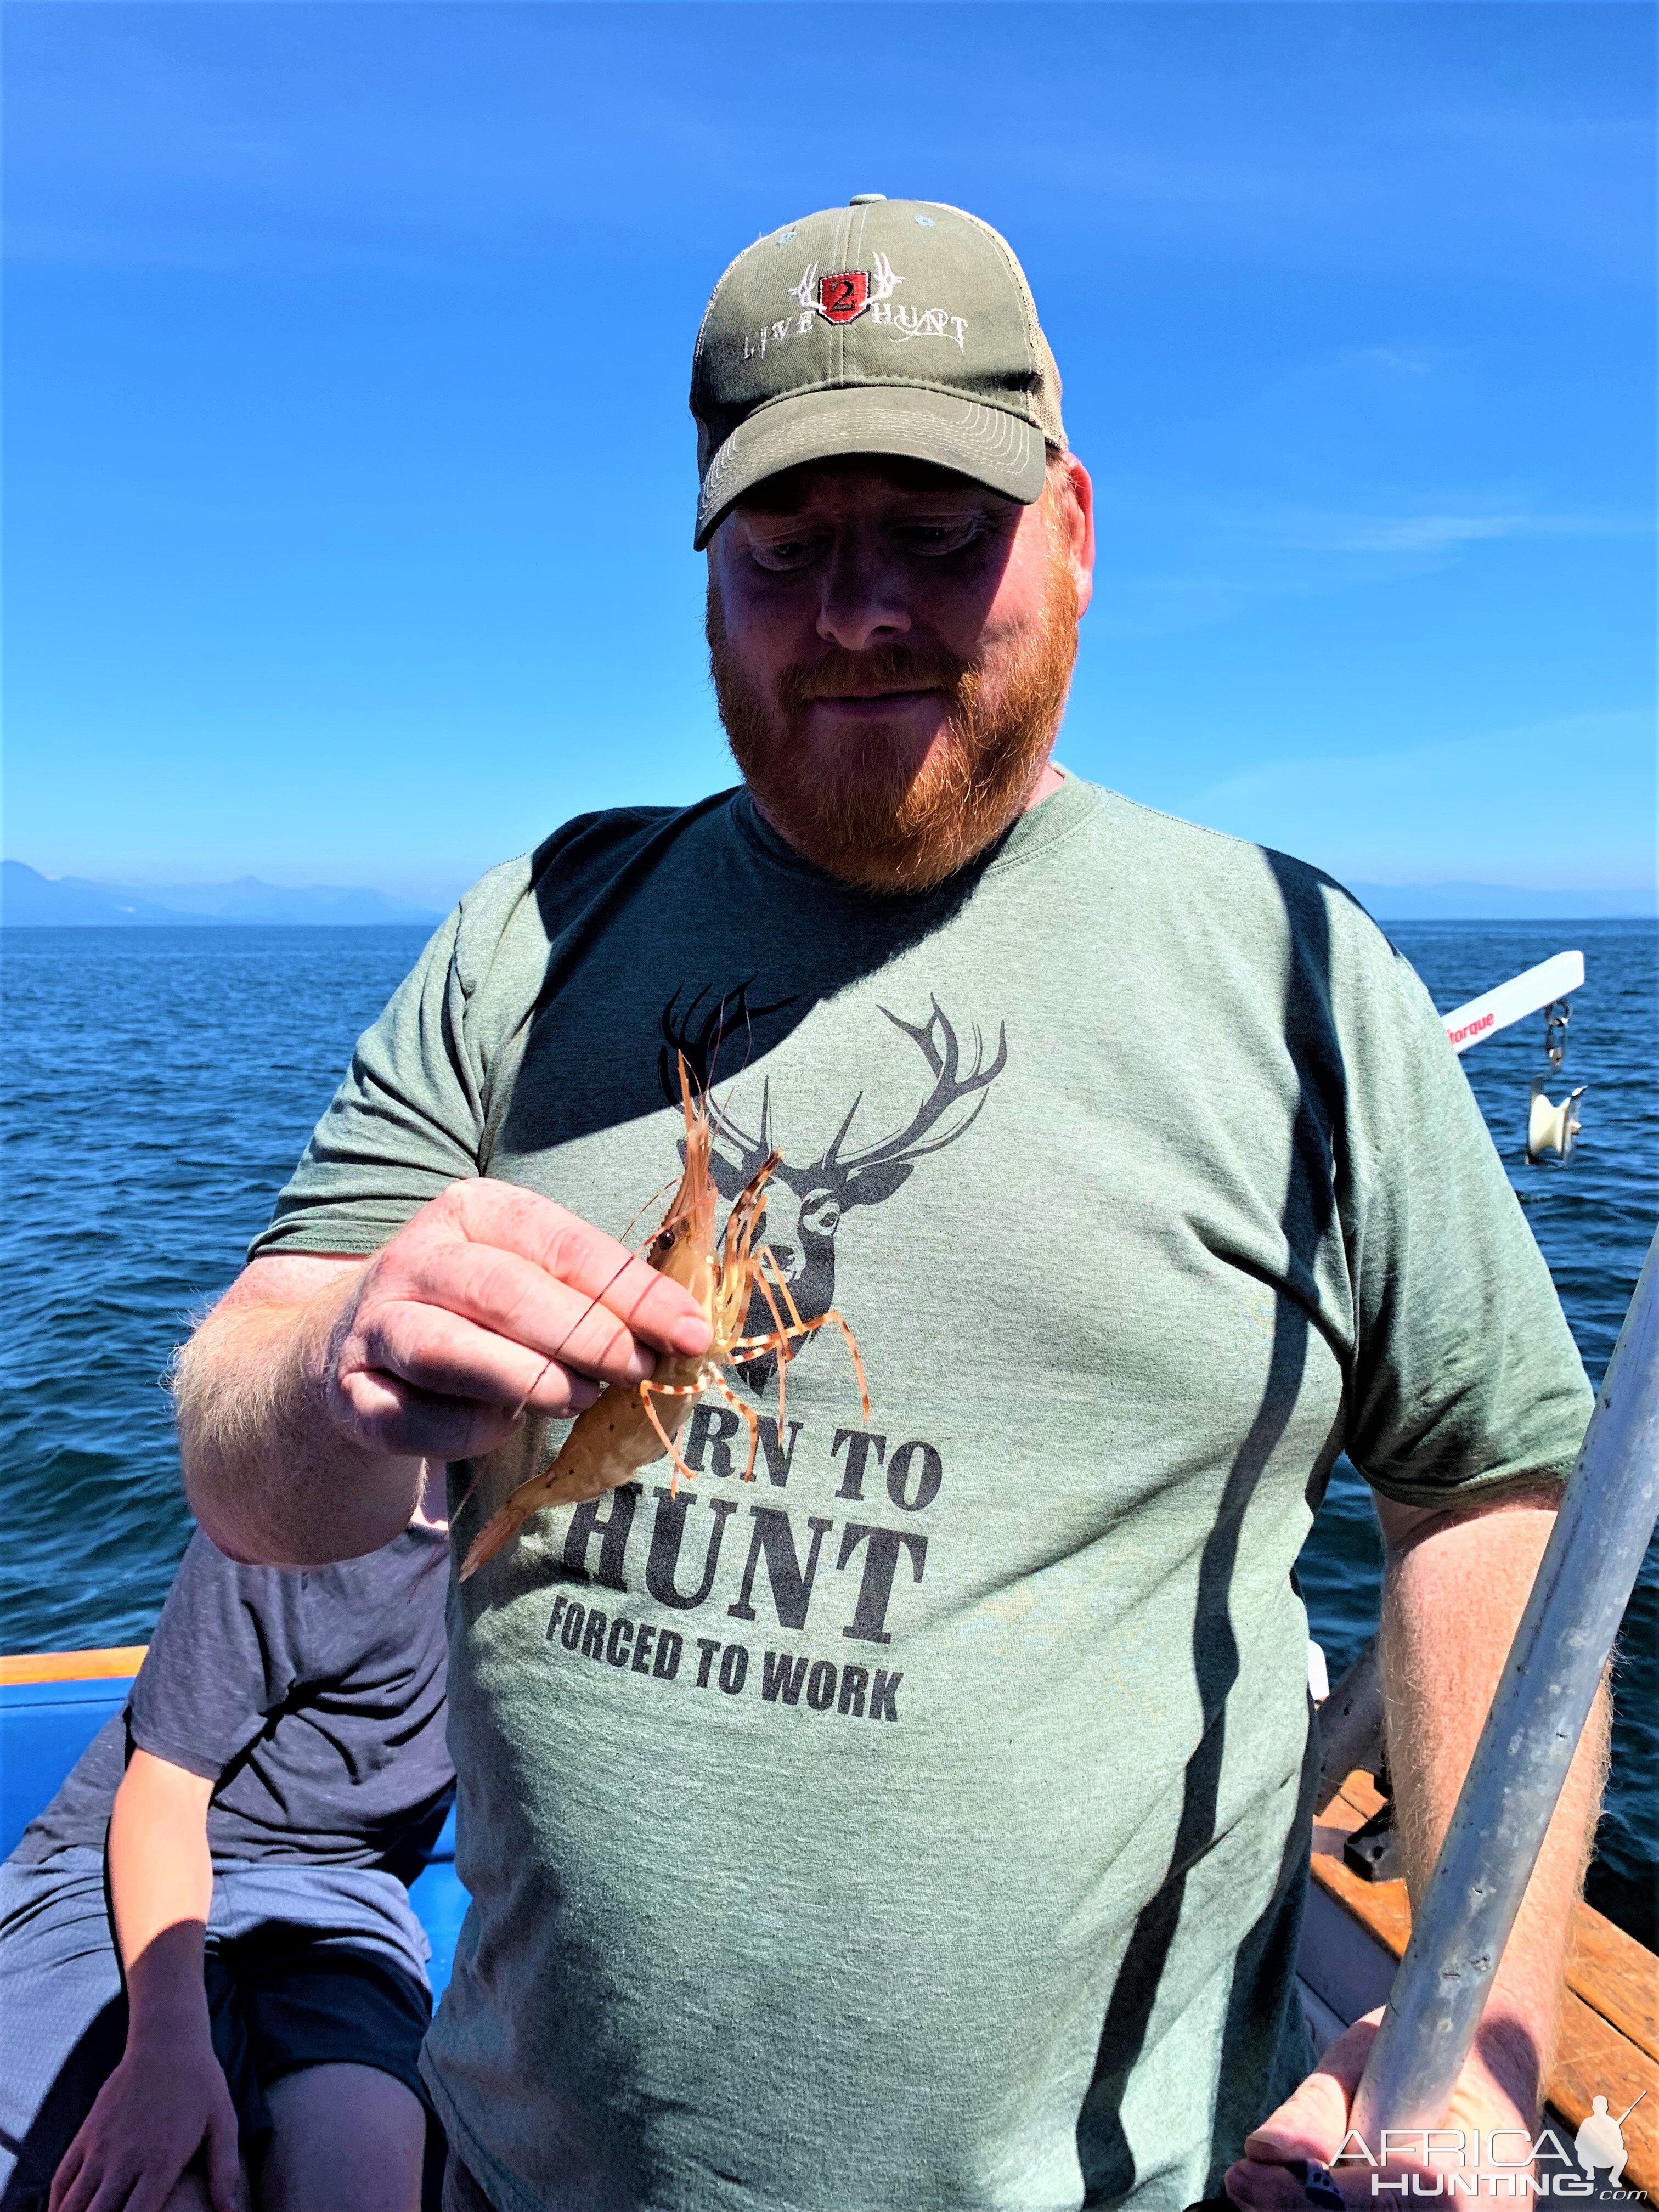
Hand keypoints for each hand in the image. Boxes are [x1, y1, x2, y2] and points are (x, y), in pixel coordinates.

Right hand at [50, 2031, 242, 2211]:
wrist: (166, 2039)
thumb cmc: (201, 2083)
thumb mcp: (223, 2122)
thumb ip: (225, 2170)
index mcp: (161, 2161)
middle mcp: (126, 2159)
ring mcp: (101, 2146)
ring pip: (73, 2205)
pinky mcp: (86, 2134)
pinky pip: (61, 2180)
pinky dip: (57, 2205)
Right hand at [315, 1179, 712, 1460]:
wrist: (354, 1352)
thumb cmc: (474, 1312)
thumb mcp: (531, 1279)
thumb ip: (595, 1296)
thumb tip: (684, 1332)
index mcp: (472, 1210)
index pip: (562, 1244)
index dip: (632, 1291)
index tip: (691, 1331)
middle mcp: (415, 1257)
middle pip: (504, 1291)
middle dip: (586, 1334)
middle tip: (638, 1370)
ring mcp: (375, 1325)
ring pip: (450, 1351)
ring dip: (529, 1380)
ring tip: (580, 1399)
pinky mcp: (350, 1394)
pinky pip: (418, 1419)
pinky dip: (472, 1429)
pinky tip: (505, 1426)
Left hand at [1226, 2011, 1540, 2207]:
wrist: (1489, 2070)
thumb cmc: (1424, 2052)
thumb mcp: (1370, 2056)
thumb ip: (1318, 2109)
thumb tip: (1265, 2152)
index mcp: (1481, 2170)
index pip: (1392, 2199)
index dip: (1311, 2197)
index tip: (1246, 2174)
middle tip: (1243, 2183)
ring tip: (1267, 2187)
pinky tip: (1302, 2197)